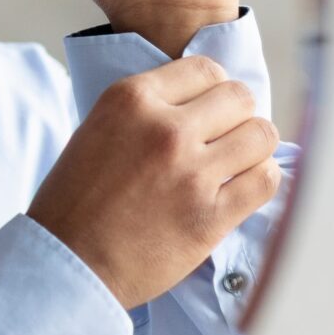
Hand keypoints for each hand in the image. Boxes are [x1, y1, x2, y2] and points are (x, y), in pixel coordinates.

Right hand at [26, 55, 280, 308]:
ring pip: (261, 135)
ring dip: (253, 148)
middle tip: (225, 139)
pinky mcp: (211, 215)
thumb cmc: (74, 203)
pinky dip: (261, 181)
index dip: (213, 91)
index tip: (210, 111)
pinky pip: (266, 180)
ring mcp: (191, 172)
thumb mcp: (95, 132)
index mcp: (130, 100)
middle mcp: (164, 129)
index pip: (205, 69)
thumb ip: (143, 113)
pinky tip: (243, 189)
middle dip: (238, 116)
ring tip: (237, 164)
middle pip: (239, 97)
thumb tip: (195, 107)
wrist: (68, 265)